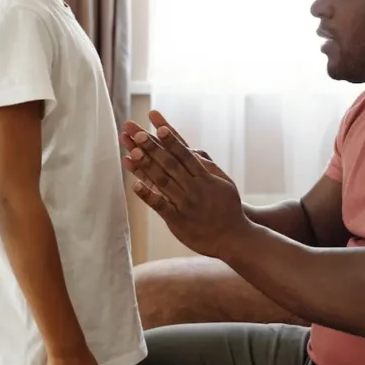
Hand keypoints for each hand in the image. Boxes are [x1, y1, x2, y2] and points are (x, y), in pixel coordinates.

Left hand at [121, 110, 248, 257]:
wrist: (233, 237)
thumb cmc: (228, 207)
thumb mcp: (224, 183)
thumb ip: (209, 166)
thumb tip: (194, 150)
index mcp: (205, 177)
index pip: (185, 154)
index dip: (171, 139)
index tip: (158, 126)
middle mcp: (194, 188)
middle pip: (170, 164)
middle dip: (153, 147)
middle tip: (137, 133)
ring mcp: (185, 204)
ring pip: (163, 181)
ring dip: (147, 166)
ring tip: (132, 152)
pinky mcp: (177, 221)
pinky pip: (160, 206)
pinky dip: (148, 195)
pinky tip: (135, 185)